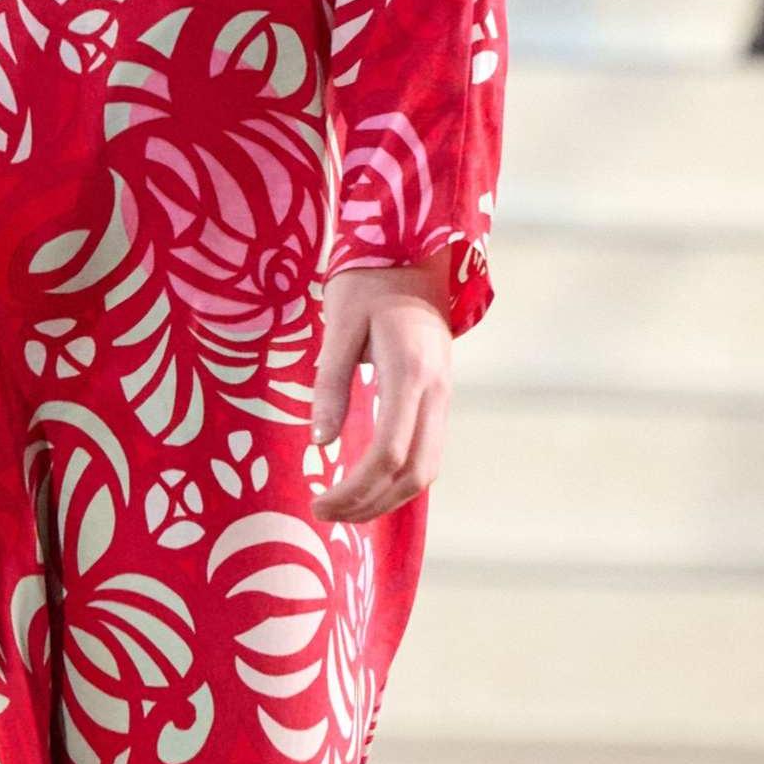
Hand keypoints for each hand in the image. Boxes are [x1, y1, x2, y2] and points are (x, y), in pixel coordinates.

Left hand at [308, 261, 452, 524]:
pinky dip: (399, 480)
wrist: (414, 250)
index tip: (318, 501)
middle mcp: (437, 391)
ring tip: (342, 508)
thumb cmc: (368, 281)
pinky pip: (428, 452)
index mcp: (411, 372)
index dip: (355, 488)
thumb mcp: (339, 324)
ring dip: (387, 499)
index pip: (389, 452)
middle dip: (371, 505)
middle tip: (325, 514)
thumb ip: (331, 383)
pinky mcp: (440, 396)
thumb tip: (320, 443)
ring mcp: (445, 395)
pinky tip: (368, 484)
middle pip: (415, 474)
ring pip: (427, 470)